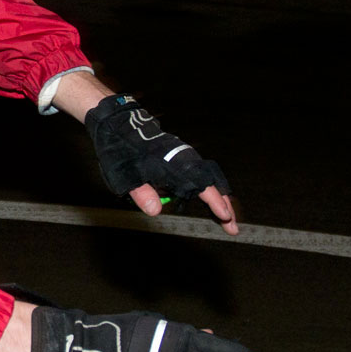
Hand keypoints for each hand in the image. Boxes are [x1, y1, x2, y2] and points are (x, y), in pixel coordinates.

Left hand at [83, 94, 241, 234]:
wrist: (118, 124)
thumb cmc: (120, 151)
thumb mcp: (124, 176)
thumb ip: (141, 193)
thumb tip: (155, 211)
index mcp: (173, 164)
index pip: (201, 185)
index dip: (214, 202)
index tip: (225, 216)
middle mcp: (183, 159)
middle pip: (212, 184)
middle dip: (225, 205)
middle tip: (232, 227)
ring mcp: (183, 158)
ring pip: (209, 179)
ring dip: (219, 198)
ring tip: (226, 218)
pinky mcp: (179, 158)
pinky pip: (200, 175)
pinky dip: (209, 190)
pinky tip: (209, 202)